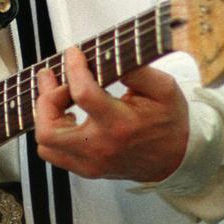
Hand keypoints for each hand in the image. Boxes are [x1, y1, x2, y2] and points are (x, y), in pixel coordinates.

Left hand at [34, 47, 188, 181]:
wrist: (178, 159)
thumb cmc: (169, 122)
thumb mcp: (164, 88)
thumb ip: (136, 70)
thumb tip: (108, 55)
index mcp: (120, 124)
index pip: (83, 94)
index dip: (73, 68)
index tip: (74, 53)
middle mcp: (100, 147)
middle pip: (49, 129)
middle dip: (45, 97)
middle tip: (53, 77)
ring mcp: (91, 163)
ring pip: (46, 143)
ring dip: (45, 115)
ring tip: (56, 94)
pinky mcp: (87, 170)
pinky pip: (53, 153)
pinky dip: (51, 132)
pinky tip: (64, 114)